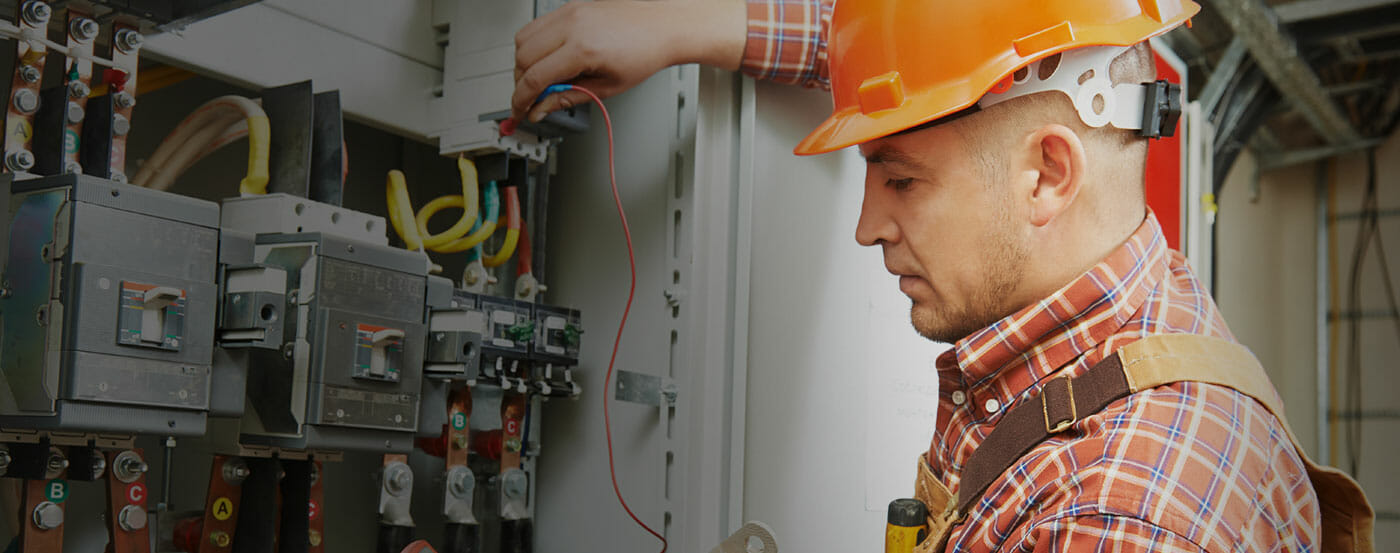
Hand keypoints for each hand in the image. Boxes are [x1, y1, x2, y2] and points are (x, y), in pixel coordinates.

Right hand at [512, 0, 745, 122]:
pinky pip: (536, 26)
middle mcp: (571, 26)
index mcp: (582, 49)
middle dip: (521, 83)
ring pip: (522, 40)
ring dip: (524, 63)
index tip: (519, 113)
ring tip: (542, 79)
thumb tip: (541, 109)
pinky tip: (548, 59)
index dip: (521, 101)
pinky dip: (533, 45)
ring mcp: (568, 13)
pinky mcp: (569, 7)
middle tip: (532, 100)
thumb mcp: (607, 88)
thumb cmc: (644, 52)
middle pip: (522, 58)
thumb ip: (568, 98)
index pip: (534, 78)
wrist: (662, 25)